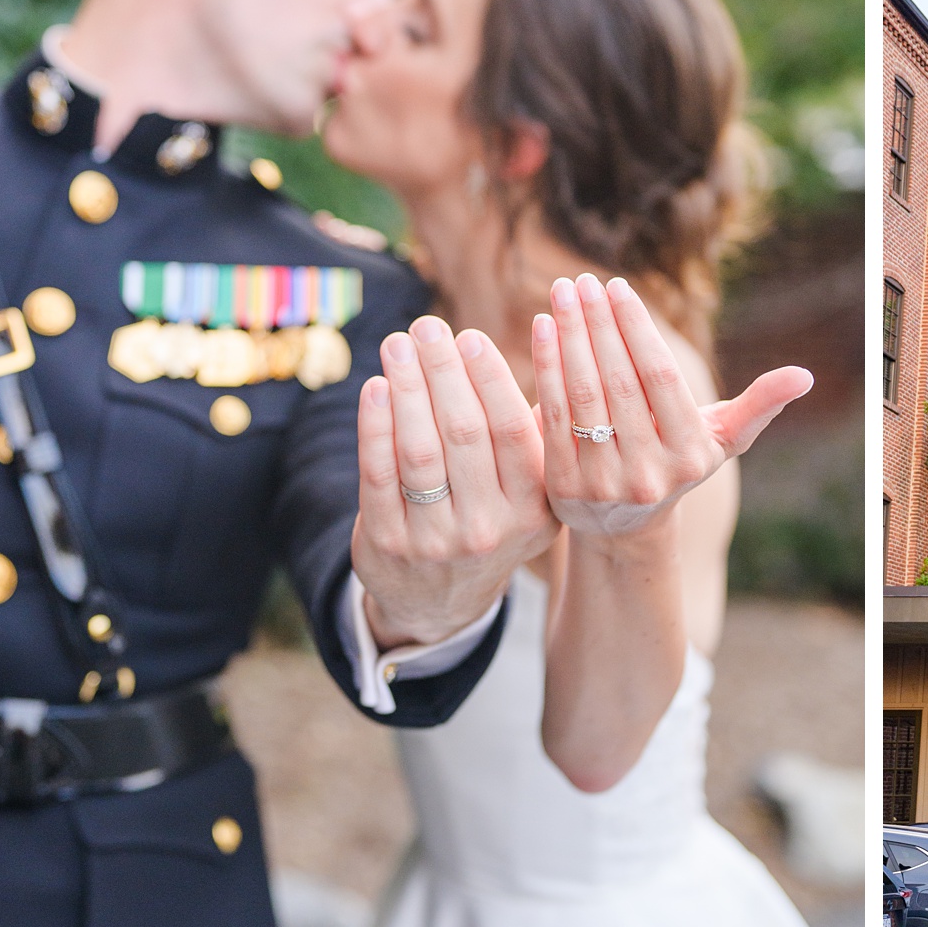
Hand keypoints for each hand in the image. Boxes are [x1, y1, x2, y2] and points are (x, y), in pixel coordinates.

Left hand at [352, 316, 554, 648]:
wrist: (441, 599)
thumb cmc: (492, 520)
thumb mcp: (532, 494)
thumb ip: (538, 435)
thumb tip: (553, 346)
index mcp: (532, 509)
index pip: (509, 430)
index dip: (488, 378)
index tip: (468, 336)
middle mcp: (488, 529)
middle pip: (463, 433)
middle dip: (442, 371)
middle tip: (427, 327)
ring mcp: (435, 541)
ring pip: (419, 449)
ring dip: (406, 388)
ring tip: (397, 344)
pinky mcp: (388, 544)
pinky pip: (378, 474)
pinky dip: (374, 425)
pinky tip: (375, 387)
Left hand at [531, 272, 810, 538]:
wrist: (625, 526)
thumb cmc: (678, 460)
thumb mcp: (721, 439)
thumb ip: (759, 405)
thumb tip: (805, 376)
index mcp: (689, 455)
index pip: (659, 377)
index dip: (636, 328)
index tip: (617, 286)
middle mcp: (648, 473)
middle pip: (618, 382)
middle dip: (597, 324)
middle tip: (582, 280)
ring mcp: (603, 484)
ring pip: (582, 396)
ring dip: (568, 337)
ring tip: (561, 293)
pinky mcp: (563, 488)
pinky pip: (552, 415)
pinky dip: (545, 367)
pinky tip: (541, 328)